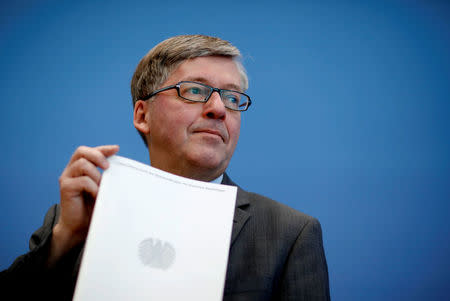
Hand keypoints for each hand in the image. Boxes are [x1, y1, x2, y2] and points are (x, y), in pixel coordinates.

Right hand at [48, 145, 118, 265]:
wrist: (80, 226)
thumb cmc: (92, 206)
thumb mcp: (102, 188)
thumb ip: (107, 177)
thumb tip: (123, 168)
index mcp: (79, 168)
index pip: (89, 151)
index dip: (102, 148)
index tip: (116, 149)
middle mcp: (71, 170)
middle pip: (81, 151)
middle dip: (97, 155)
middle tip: (108, 167)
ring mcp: (67, 178)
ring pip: (82, 164)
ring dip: (96, 175)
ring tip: (102, 188)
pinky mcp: (65, 188)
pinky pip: (82, 181)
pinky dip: (93, 187)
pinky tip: (97, 195)